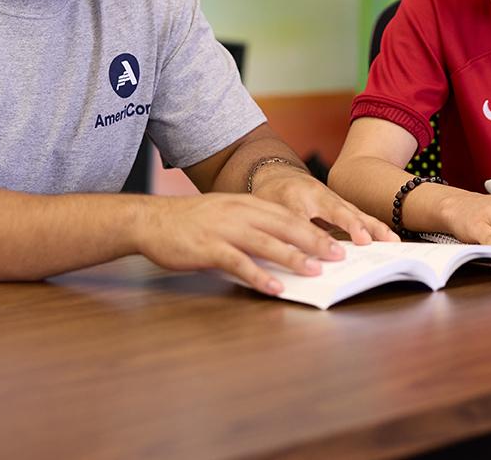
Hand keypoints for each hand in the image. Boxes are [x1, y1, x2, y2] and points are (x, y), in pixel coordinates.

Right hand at [138, 193, 347, 295]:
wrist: (152, 220)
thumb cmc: (192, 222)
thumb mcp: (227, 216)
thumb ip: (253, 228)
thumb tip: (282, 250)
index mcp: (248, 204)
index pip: (289, 216)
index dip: (315, 228)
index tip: (338, 241)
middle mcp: (240, 213)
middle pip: (284, 226)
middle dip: (314, 241)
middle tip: (338, 255)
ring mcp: (224, 229)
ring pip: (266, 243)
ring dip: (292, 257)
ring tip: (314, 271)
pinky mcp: (208, 247)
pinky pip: (238, 262)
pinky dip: (258, 275)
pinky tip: (274, 287)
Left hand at [250, 166, 397, 244]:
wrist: (281, 175)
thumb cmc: (273, 195)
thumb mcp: (268, 211)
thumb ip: (281, 231)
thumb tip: (291, 256)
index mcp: (297, 196)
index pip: (309, 217)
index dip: (322, 234)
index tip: (340, 247)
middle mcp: (319, 195)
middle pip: (340, 211)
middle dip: (355, 226)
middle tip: (367, 241)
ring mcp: (334, 200)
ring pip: (355, 213)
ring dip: (373, 227)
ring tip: (391, 240)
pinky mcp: (343, 206)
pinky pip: (360, 216)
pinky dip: (374, 227)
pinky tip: (389, 239)